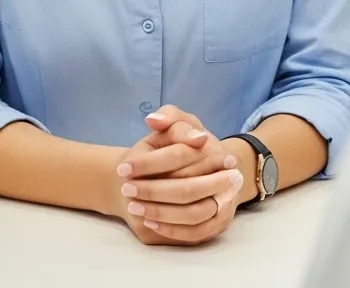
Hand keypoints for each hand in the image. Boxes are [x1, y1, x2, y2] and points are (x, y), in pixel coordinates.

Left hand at [115, 105, 242, 245]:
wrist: (196, 171)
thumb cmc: (181, 146)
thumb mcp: (178, 124)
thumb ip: (169, 116)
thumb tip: (154, 120)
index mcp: (214, 147)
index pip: (181, 155)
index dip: (150, 162)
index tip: (124, 168)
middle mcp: (225, 174)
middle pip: (188, 187)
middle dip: (153, 190)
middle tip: (126, 190)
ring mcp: (225, 200)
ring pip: (193, 213)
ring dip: (160, 211)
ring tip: (134, 206)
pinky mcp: (218, 222)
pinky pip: (196, 233)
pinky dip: (171, 229)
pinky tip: (150, 221)